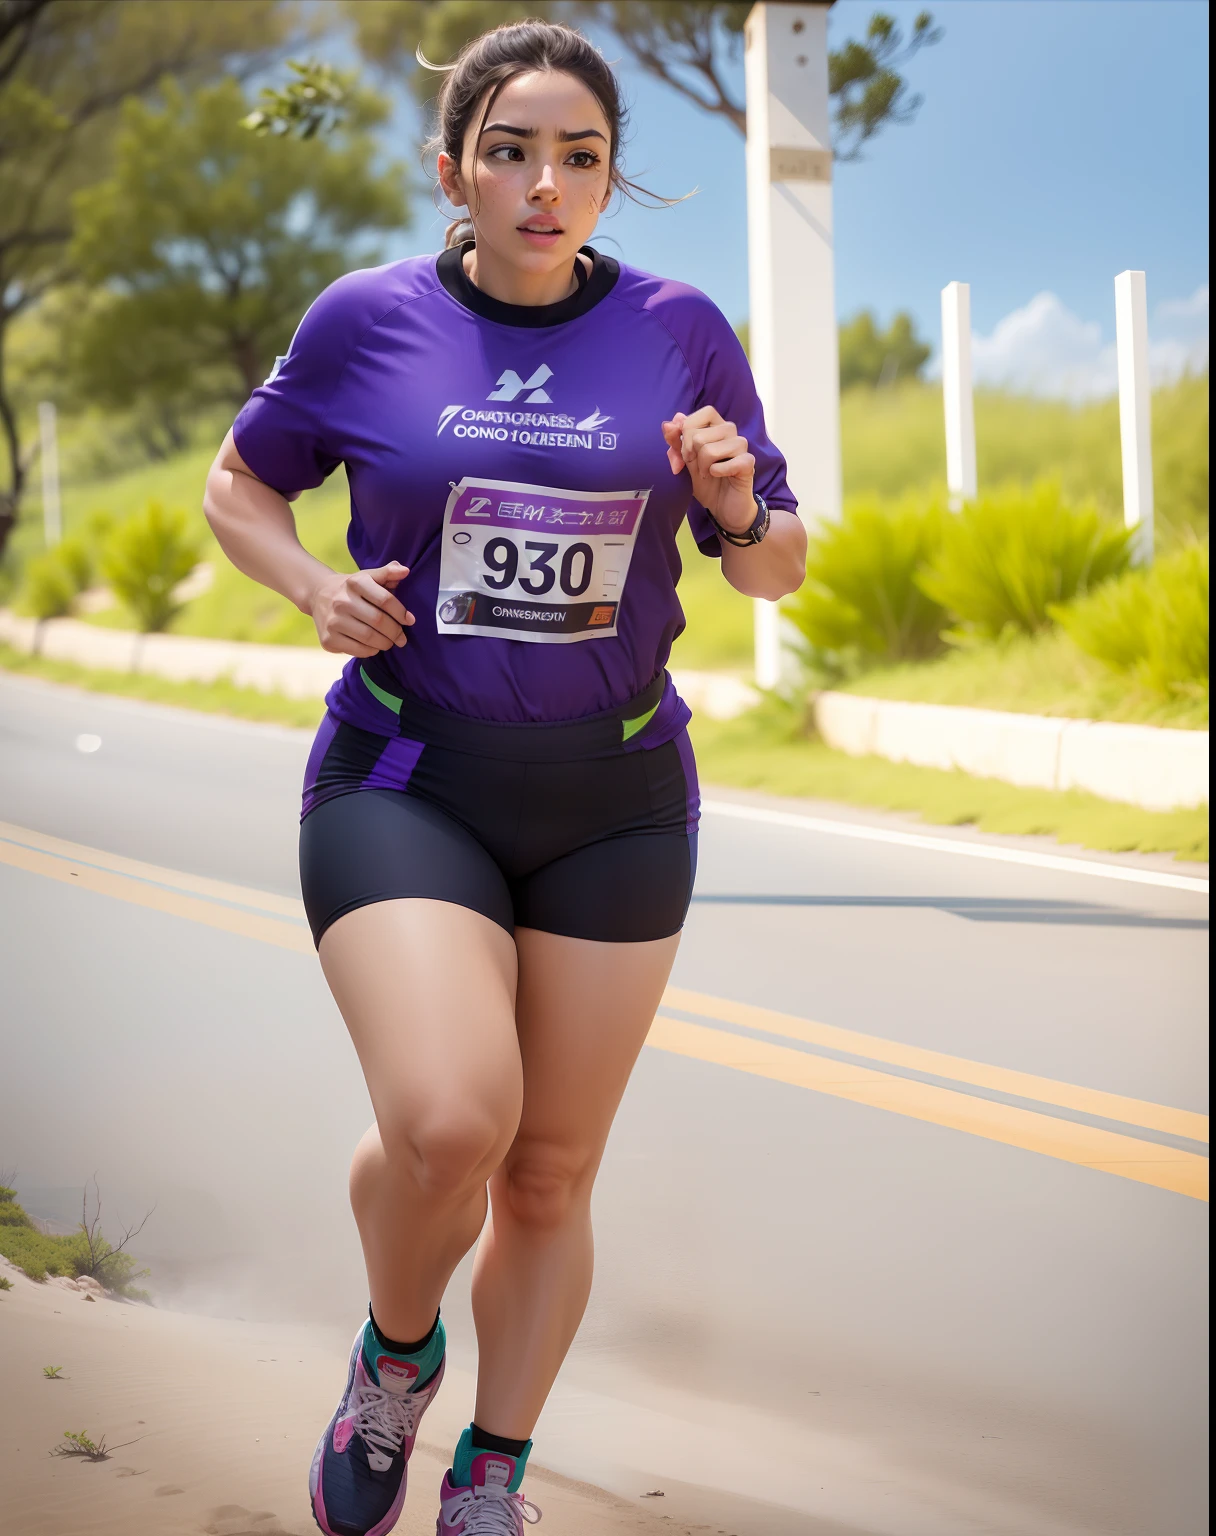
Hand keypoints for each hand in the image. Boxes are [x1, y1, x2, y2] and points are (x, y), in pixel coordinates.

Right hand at [307, 562, 414, 657]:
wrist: (318, 595)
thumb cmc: (352, 588)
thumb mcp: (368, 576)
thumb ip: (388, 572)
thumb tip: (405, 571)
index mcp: (355, 583)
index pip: (385, 600)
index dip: (401, 612)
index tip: (409, 620)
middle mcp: (341, 601)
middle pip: (378, 621)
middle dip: (395, 632)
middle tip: (401, 637)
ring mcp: (333, 621)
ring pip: (369, 638)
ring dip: (385, 643)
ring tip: (389, 642)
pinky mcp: (328, 639)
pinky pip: (358, 650)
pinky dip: (371, 650)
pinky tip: (374, 646)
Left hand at [661, 406, 756, 533]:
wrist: (723, 507)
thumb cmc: (706, 481)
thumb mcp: (684, 462)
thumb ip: (675, 442)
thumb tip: (668, 424)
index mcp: (716, 426)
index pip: (705, 412)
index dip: (688, 431)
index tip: (685, 451)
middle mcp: (730, 431)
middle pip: (698, 436)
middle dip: (690, 456)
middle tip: (697, 467)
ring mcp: (741, 446)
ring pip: (709, 450)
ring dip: (703, 467)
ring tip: (707, 474)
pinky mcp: (748, 462)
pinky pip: (726, 463)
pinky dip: (716, 473)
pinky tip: (719, 476)